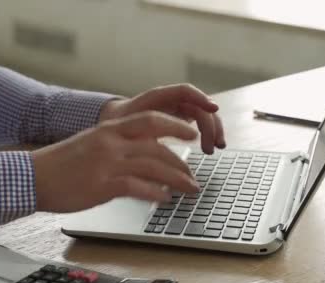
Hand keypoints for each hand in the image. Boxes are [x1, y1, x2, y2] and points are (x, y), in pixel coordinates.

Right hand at [32, 111, 199, 212]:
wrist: (33, 177)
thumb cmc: (59, 164)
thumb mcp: (90, 145)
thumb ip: (115, 145)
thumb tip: (139, 156)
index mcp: (109, 129)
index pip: (150, 120)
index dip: (175, 125)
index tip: (191, 133)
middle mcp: (111, 142)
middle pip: (157, 146)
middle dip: (181, 161)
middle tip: (194, 174)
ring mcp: (107, 163)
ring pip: (154, 166)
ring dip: (177, 179)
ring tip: (189, 189)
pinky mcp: (102, 185)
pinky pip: (138, 187)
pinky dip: (156, 193)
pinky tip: (164, 199)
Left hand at [99, 84, 225, 153]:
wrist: (111, 125)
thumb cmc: (117, 125)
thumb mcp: (126, 129)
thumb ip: (143, 133)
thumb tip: (158, 147)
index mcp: (157, 98)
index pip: (183, 91)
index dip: (200, 97)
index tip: (213, 109)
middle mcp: (171, 100)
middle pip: (199, 106)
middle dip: (209, 125)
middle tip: (209, 147)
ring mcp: (177, 109)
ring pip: (203, 115)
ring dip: (212, 130)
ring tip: (213, 149)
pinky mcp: (180, 119)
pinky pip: (199, 123)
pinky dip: (207, 134)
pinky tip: (209, 149)